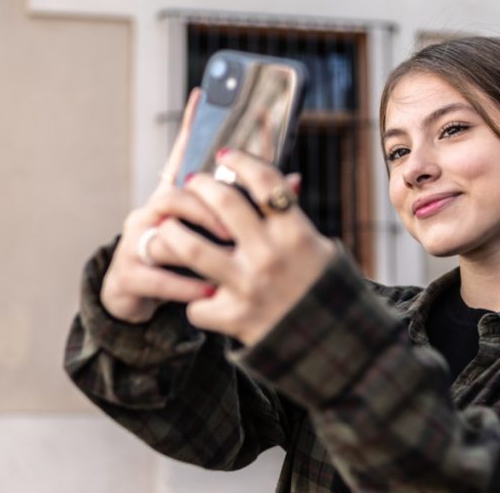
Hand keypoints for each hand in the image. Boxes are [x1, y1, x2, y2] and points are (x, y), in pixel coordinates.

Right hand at [99, 89, 228, 322]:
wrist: (135, 298)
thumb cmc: (184, 261)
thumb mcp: (216, 234)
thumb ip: (251, 208)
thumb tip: (297, 180)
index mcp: (173, 198)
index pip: (182, 156)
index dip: (191, 126)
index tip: (203, 95)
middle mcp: (150, 213)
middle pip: (176, 195)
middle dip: (208, 206)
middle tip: (237, 222)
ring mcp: (135, 242)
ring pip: (164, 233)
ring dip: (198, 243)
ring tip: (227, 251)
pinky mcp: (128, 274)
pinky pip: (157, 277)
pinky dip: (184, 286)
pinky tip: (207, 291)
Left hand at [155, 149, 335, 345]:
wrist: (333, 345)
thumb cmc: (323, 289)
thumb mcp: (320, 247)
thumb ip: (294, 219)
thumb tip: (287, 180)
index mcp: (295, 232)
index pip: (264, 181)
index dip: (241, 161)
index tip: (225, 155)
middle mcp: (270, 255)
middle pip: (222, 203)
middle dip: (201, 185)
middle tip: (192, 182)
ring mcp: (248, 286)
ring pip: (190, 248)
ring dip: (171, 232)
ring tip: (166, 226)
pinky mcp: (233, 317)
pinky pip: (196, 304)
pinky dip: (194, 301)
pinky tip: (198, 298)